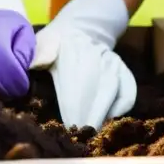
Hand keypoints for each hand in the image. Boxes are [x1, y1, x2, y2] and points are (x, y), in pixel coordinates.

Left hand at [30, 0, 136, 128]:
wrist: (80, 29)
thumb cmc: (55, 43)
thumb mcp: (42, 41)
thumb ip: (39, 52)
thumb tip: (34, 64)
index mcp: (70, 48)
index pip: (74, 78)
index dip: (72, 102)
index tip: (68, 122)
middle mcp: (95, 54)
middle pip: (95, 86)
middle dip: (88, 113)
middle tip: (80, 134)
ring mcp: (112, 62)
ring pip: (112, 89)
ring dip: (103, 112)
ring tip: (92, 132)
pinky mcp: (123, 70)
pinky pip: (129, 89)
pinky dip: (122, 105)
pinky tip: (110, 118)